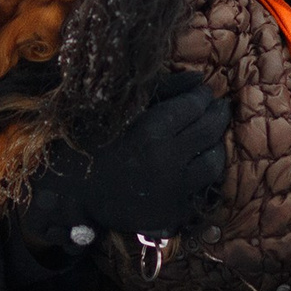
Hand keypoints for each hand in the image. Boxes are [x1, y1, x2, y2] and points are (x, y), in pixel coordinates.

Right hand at [20, 73, 228, 252]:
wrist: (73, 191)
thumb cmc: (92, 142)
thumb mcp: (122, 109)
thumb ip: (164, 90)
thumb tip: (198, 78)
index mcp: (151, 130)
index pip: (195, 105)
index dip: (203, 96)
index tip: (202, 93)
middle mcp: (167, 159)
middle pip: (210, 131)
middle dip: (217, 115)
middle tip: (217, 109)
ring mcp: (173, 189)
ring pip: (214, 162)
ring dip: (215, 146)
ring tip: (210, 139)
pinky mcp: (174, 212)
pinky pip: (202, 190)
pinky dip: (203, 175)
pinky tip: (196, 166)